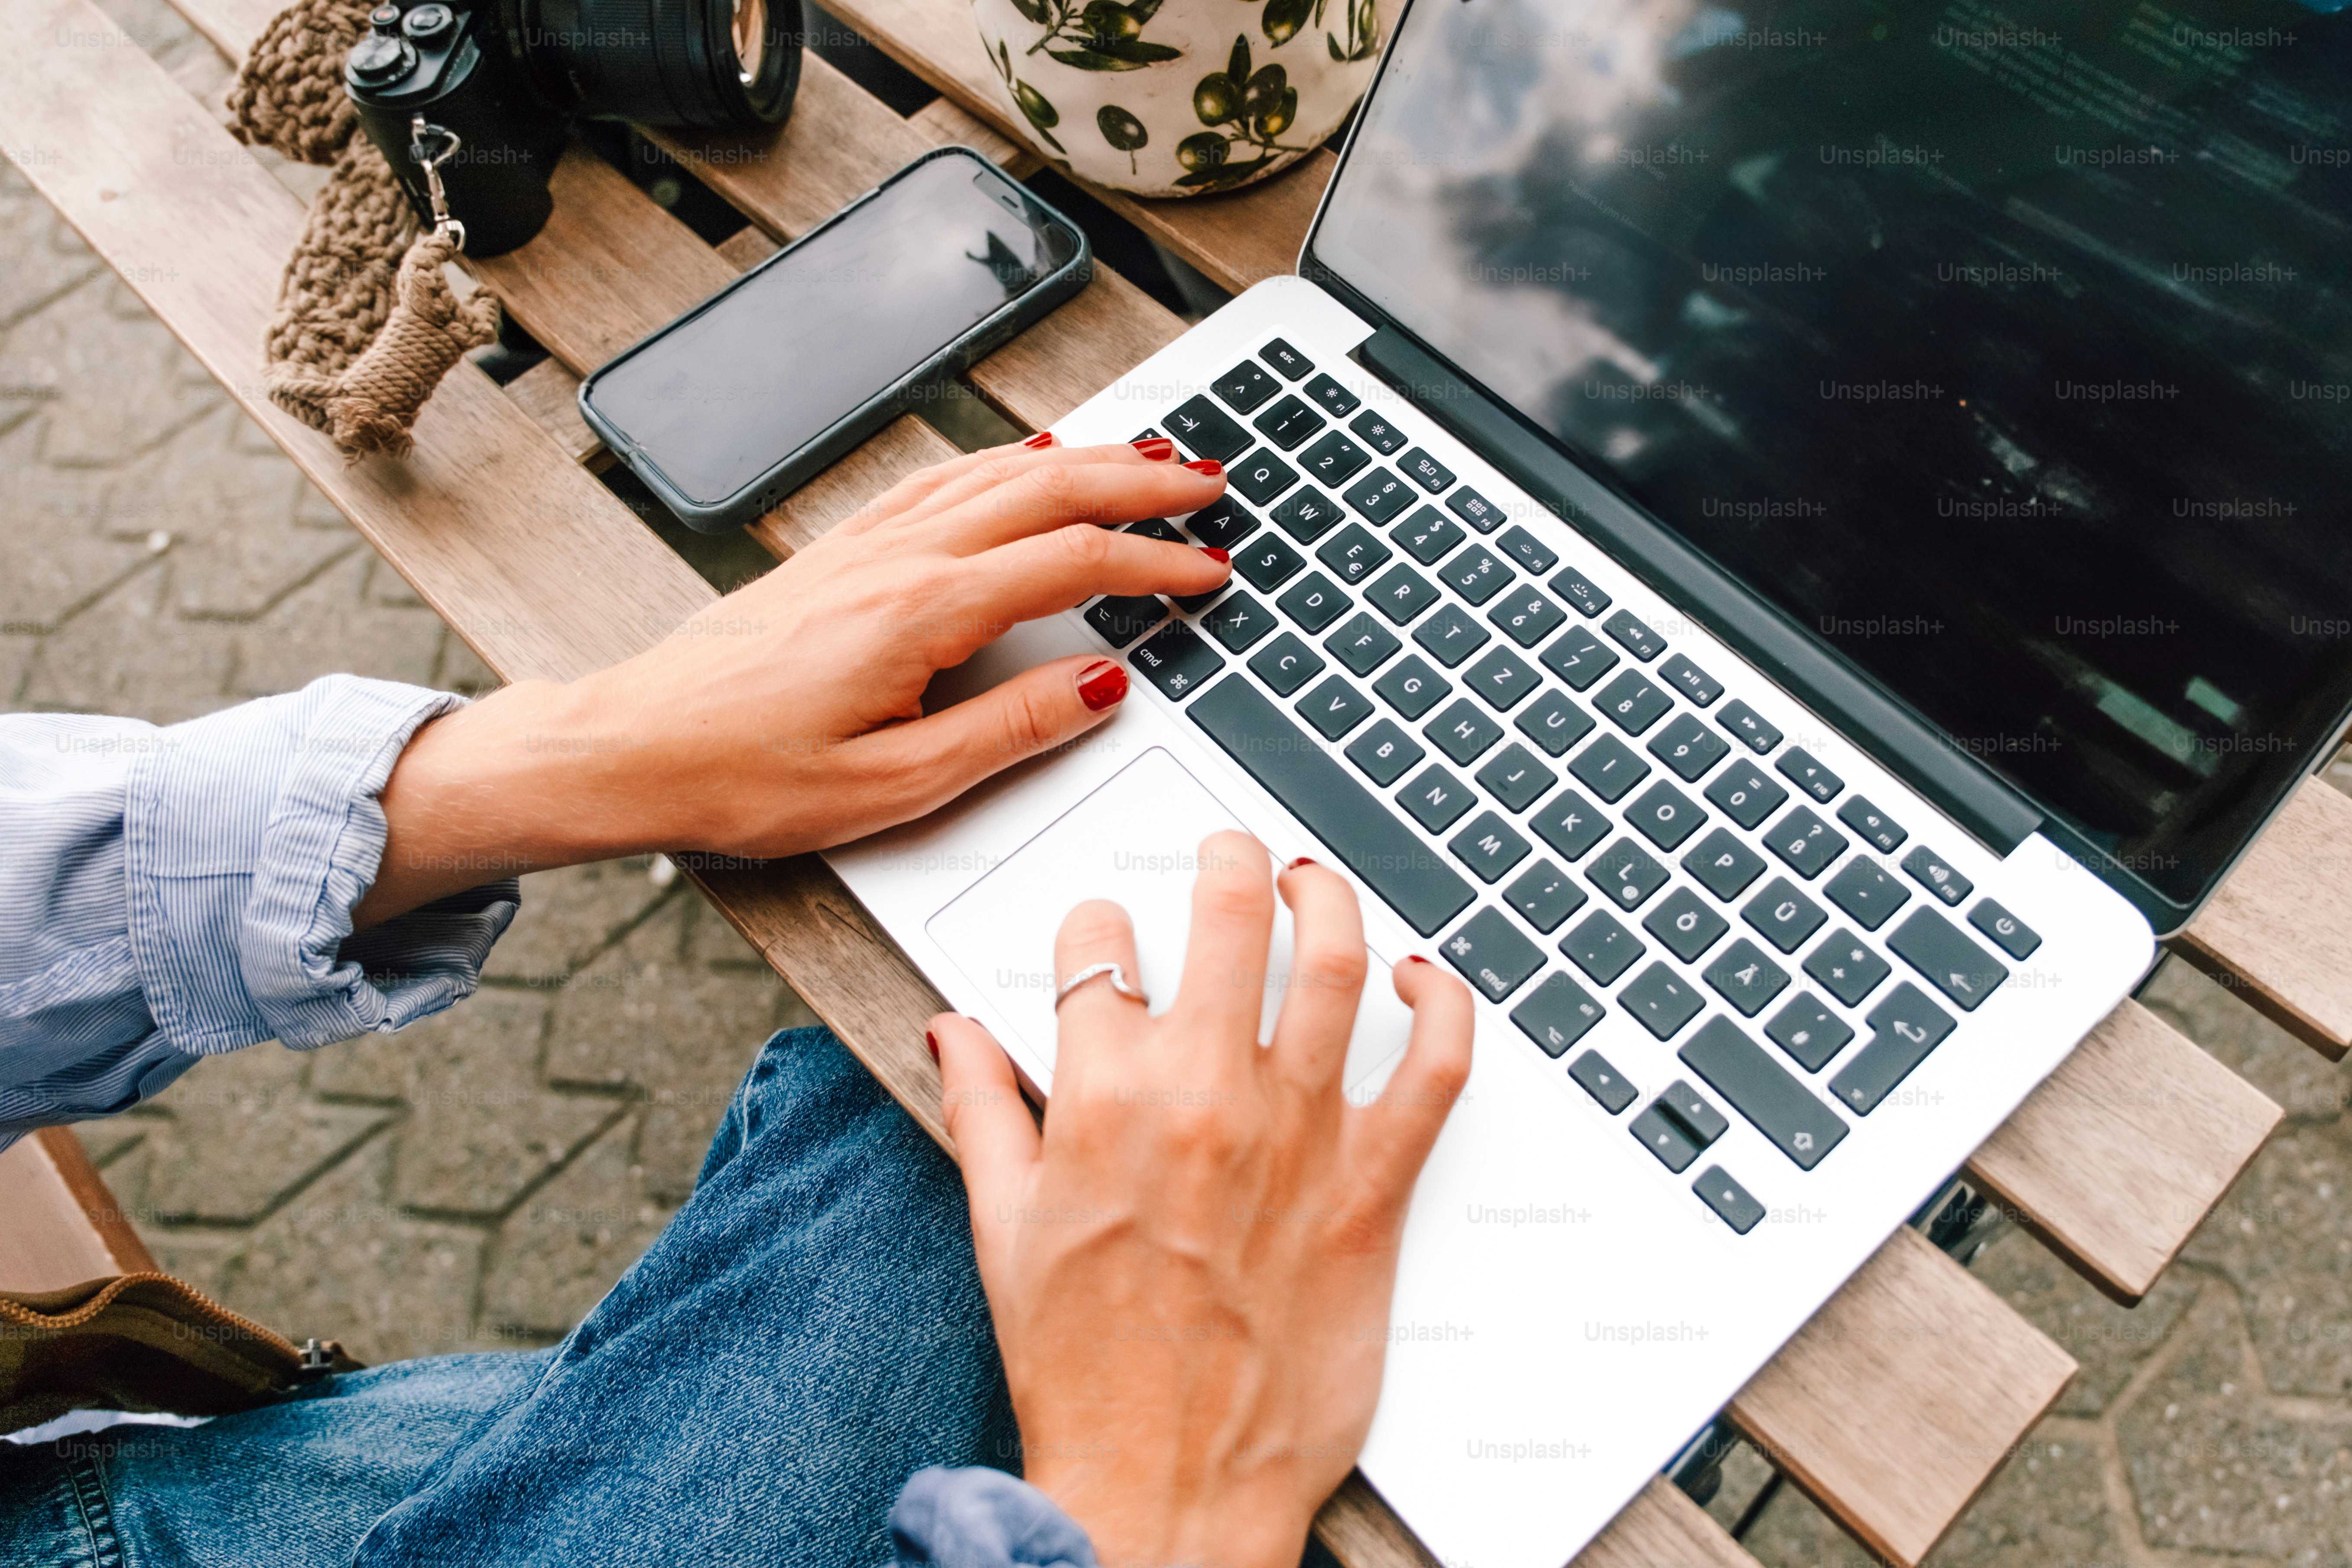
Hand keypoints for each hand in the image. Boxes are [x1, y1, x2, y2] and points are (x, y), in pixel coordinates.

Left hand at [355, 437, 1228, 925]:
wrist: (632, 748)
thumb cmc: (745, 775)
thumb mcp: (895, 785)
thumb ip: (1009, 729)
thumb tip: (1100, 686)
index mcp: (922, 612)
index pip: (1072, 564)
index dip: (1154, 561)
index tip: (1210, 569)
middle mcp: (896, 558)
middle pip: (1046, 489)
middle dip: (1139, 477)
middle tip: (1208, 480)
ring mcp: (864, 544)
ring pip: (996, 472)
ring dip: (1081, 456)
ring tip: (1144, 453)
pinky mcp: (839, 551)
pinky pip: (941, 480)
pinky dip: (1003, 460)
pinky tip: (1024, 456)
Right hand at [933, 835, 1472, 1567]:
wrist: (1165, 1487)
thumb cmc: (1083, 1370)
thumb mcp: (1001, 1231)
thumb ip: (981, 1113)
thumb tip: (954, 1032)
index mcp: (1103, 1100)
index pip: (1097, 952)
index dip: (1097, 928)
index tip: (1105, 935)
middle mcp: (1205, 1098)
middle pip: (1227, 920)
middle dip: (1224, 862)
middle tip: (1228, 851)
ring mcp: (1298, 1137)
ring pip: (1333, 964)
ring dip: (1326, 899)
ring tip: (1314, 882)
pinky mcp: (1371, 1189)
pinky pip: (1434, 1066)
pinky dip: (1440, 1005)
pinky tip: (1420, 980)